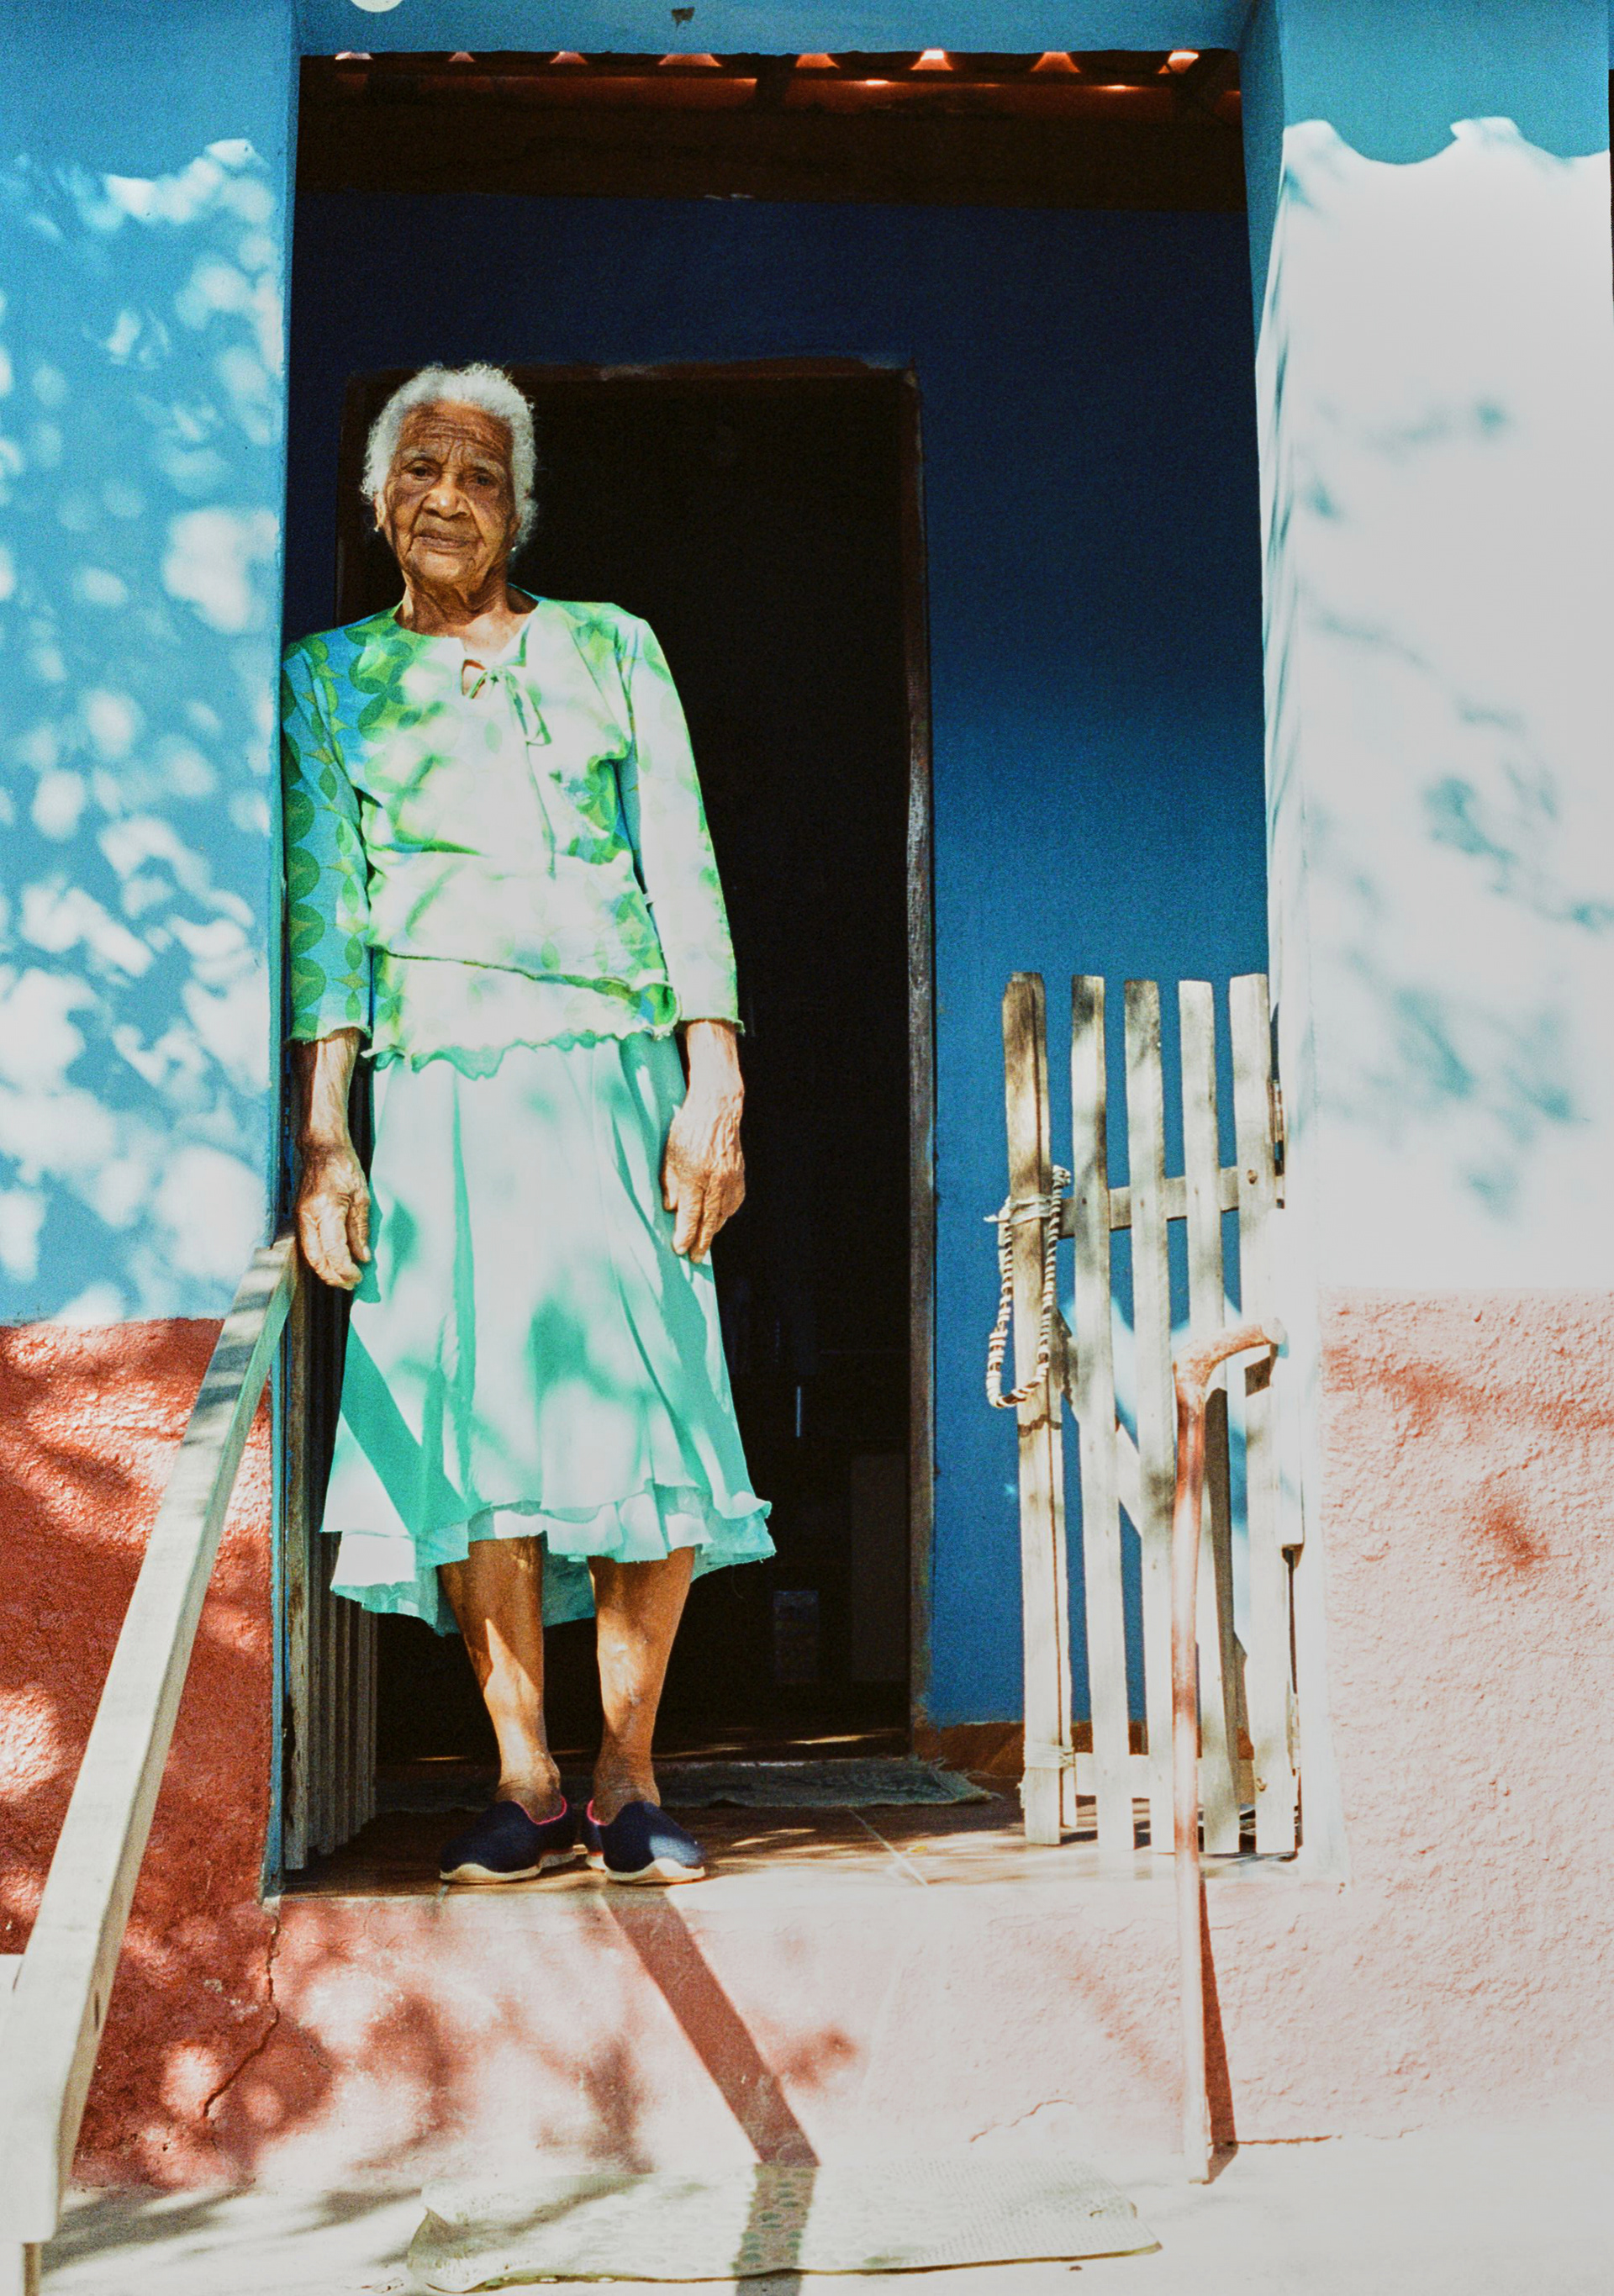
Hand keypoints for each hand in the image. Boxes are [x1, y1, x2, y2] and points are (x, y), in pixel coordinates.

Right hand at [296, 1139, 371, 1290]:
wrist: (322, 1147)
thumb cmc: (344, 1166)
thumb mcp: (361, 1196)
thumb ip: (360, 1229)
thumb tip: (362, 1256)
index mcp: (327, 1209)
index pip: (334, 1250)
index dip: (345, 1269)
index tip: (357, 1277)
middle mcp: (309, 1215)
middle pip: (316, 1258)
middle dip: (333, 1276)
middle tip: (350, 1284)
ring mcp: (300, 1216)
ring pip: (309, 1254)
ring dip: (325, 1270)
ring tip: (342, 1278)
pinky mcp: (299, 1215)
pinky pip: (307, 1244)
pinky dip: (319, 1257)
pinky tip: (331, 1262)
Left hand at [662, 1024, 744, 1261]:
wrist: (717, 1109)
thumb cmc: (688, 1129)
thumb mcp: (670, 1156)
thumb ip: (670, 1184)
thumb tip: (671, 1209)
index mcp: (695, 1176)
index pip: (690, 1215)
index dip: (685, 1235)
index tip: (679, 1249)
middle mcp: (716, 1181)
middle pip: (710, 1221)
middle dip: (701, 1242)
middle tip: (695, 1258)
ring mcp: (731, 1179)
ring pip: (724, 1213)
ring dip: (714, 1229)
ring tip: (705, 1240)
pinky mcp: (739, 1174)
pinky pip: (734, 1201)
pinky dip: (726, 1213)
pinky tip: (719, 1217)